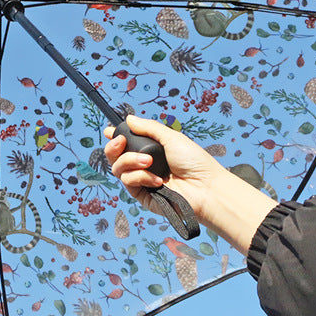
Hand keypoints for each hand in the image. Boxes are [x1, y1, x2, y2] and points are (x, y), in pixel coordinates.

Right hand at [104, 114, 277, 254]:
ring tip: (148, 161)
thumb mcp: (171, 138)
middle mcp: (143, 165)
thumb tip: (128, 119)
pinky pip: (128, 182)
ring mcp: (142, 181)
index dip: (115, 137)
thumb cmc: (195, 162)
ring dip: (130, 161)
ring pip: (118, 168)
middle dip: (113, 147)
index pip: (125, 144)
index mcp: (150, 151)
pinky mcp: (143, 196)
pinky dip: (140, 177)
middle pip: (115, 156)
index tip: (109, 131)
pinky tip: (158, 180)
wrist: (206, 188)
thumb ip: (148, 128)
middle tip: (121, 141)